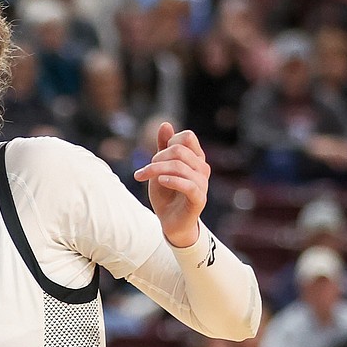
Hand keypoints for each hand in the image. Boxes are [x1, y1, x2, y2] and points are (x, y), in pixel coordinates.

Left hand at [134, 123, 208, 248]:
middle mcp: (202, 168)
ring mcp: (202, 183)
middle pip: (179, 150)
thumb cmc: (166, 195)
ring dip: (157, 170)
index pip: (186, 137)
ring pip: (180, 166)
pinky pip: (188, 184)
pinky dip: (172, 180)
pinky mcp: (199, 198)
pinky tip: (160, 182)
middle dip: (157, 158)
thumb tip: (165, 124)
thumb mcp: (160, 169)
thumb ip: (164, 147)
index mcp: (195, 158)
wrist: (170, 223)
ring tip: (144, 177)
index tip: (153, 159)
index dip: (167, 144)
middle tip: (144, 171)